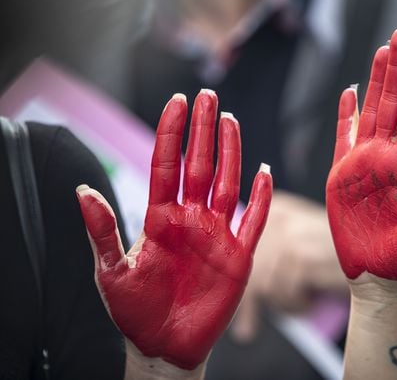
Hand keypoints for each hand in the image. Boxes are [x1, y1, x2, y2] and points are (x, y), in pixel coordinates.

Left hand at [76, 91, 272, 371]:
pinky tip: (264, 171)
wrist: (164, 345)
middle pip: (199, 165)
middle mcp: (190, 219)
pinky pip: (253, 220)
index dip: (171, 133)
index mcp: (160, 218)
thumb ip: (102, 230)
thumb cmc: (135, 311)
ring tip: (230, 121)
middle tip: (208, 98)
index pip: (166, 165)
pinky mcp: (238, 256)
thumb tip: (84, 190)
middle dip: (203, 131)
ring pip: (227, 184)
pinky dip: (261, 196)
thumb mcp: (111, 271)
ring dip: (230, 152)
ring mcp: (216, 234)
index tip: (177, 102)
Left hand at [232, 191, 345, 340]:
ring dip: (284, 304)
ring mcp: (289, 236)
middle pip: (250, 269)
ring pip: (265, 287)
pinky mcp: (300, 258)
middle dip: (250, 305)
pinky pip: (284, 295)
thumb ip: (275, 254)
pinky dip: (299, 306)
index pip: (241, 249)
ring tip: (304, 303)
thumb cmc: (345, 254)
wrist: (381, 253)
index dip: (240, 283)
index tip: (241, 311)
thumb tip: (246, 294)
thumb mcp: (306, 243)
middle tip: (247, 331)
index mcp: (278, 207)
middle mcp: (279, 216)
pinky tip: (313, 301)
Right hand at [326, 26, 396, 291]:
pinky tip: (349, 92)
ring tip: (383, 50)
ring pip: (370, 113)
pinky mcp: (340, 176)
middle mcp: (385, 158)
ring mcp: (362, 164)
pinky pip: (342, 138)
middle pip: (393, 104)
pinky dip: (345, 115)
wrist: (379, 276)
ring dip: (376, 82)